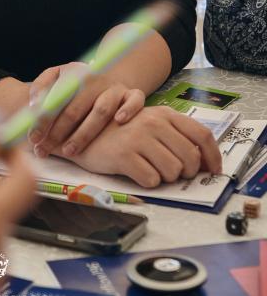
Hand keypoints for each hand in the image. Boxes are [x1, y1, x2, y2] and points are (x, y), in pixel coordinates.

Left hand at [28, 63, 144, 158]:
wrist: (106, 75)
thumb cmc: (74, 83)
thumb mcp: (55, 76)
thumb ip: (41, 88)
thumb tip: (33, 106)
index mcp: (73, 74)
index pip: (55, 99)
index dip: (42, 120)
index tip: (33, 138)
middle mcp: (94, 79)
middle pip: (75, 109)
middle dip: (57, 133)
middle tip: (44, 150)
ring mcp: (114, 87)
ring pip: (101, 110)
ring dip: (84, 133)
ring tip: (69, 151)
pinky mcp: (131, 93)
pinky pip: (135, 100)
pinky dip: (129, 109)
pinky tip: (119, 121)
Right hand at [66, 105, 221, 186]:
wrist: (82, 134)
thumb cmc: (120, 132)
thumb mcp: (149, 124)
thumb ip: (174, 135)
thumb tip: (202, 162)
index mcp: (164, 113)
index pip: (202, 135)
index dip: (213, 156)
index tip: (214, 171)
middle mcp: (154, 122)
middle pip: (190, 159)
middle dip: (184, 173)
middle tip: (171, 172)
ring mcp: (139, 138)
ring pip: (173, 172)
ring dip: (165, 177)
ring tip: (150, 168)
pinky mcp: (125, 155)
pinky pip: (152, 180)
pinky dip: (148, 182)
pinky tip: (137, 171)